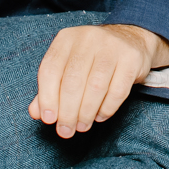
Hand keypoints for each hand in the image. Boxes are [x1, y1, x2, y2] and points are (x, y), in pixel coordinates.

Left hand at [27, 23, 168, 138]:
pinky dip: (106, 109)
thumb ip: (50, 88)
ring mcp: (112, 46)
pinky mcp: (132, 58)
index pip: (50, 69)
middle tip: (66, 131)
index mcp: (66, 38)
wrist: (130, 39)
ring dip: (86, 113)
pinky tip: (99, 116)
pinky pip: (118, 90)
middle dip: (68, 112)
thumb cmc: (92, 59)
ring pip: (95, 87)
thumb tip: (36, 112)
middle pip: (73, 81)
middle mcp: (88, 37)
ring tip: (82, 126)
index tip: (48, 119)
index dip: (47, 97)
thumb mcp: (67, 66)